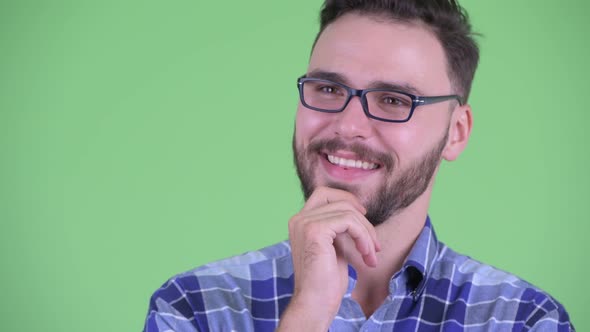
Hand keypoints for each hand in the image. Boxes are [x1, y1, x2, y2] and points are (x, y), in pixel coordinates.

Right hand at [277, 187, 379, 330]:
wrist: (315, 303)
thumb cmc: (325, 281)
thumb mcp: (333, 246)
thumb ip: (338, 227)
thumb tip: (357, 211)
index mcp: (300, 222)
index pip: (323, 194)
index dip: (346, 199)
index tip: (363, 216)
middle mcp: (298, 219)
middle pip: (335, 197)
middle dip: (358, 213)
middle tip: (372, 236)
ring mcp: (305, 223)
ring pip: (347, 211)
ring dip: (367, 232)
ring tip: (371, 254)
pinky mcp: (315, 230)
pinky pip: (349, 221)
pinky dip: (364, 236)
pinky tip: (366, 255)